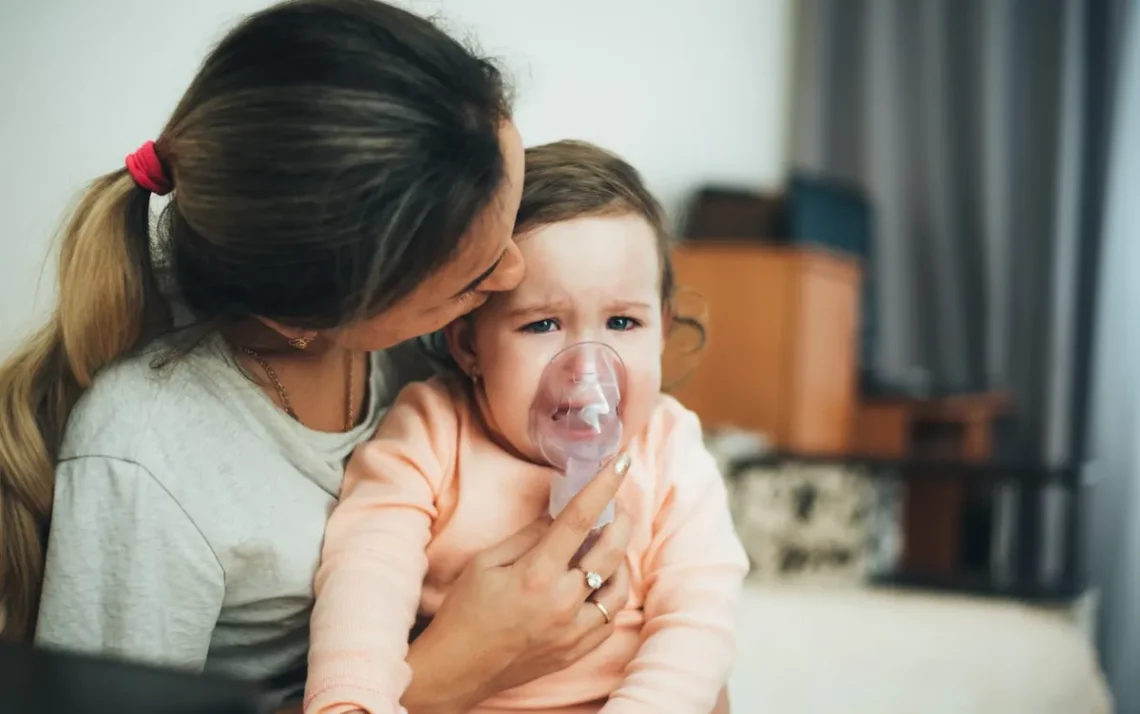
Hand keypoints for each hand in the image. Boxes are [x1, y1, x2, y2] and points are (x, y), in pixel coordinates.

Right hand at [403, 453, 632, 712]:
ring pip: (619, 587)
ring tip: (607, 547)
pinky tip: (597, 584)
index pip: (580, 519)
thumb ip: (528, 536)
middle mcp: (562, 602)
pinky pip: (609, 618)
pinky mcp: (577, 650)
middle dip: (620, 521)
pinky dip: (610, 595)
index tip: (621, 463)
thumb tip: (559, 516)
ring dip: (619, 561)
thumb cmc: (465, 611)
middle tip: (616, 508)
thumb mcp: (486, 562)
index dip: (604, 486)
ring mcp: (573, 630)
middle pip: (611, 551)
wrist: (457, 668)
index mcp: (536, 574)